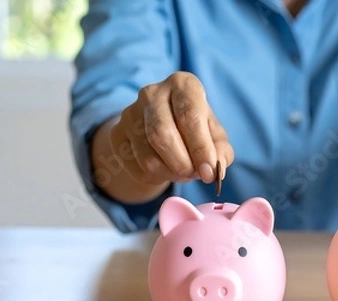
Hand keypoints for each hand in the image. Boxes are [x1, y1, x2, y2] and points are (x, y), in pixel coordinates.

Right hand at [109, 72, 233, 185]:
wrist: (164, 128)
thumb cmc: (196, 130)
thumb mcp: (215, 136)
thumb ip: (221, 151)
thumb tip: (215, 169)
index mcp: (183, 84)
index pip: (190, 116)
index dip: (201, 149)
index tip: (209, 172)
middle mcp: (152, 93)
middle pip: (162, 135)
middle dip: (182, 164)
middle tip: (194, 175)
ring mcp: (129, 112)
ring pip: (147, 156)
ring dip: (169, 174)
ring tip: (183, 172)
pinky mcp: (116, 133)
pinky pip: (135, 167)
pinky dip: (155, 177)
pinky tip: (165, 170)